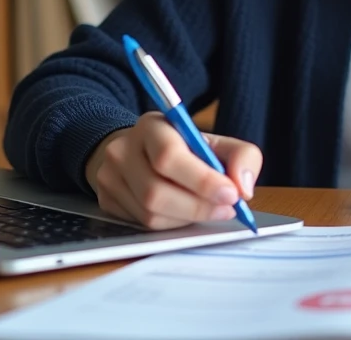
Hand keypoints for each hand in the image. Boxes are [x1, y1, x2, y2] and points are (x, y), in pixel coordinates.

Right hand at [84, 113, 261, 229]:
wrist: (137, 150)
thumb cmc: (182, 147)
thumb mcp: (214, 142)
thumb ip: (242, 156)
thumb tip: (243, 187)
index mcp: (151, 126)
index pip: (169, 156)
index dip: (202, 180)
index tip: (231, 194)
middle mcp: (123, 150)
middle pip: (156, 191)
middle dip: (199, 206)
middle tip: (227, 209)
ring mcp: (109, 177)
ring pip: (150, 214)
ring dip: (187, 218)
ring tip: (210, 210)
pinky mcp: (106, 201)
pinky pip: (142, 225)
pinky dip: (171, 224)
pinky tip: (185, 212)